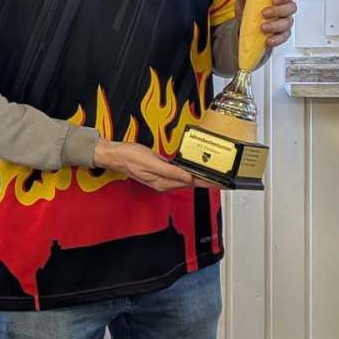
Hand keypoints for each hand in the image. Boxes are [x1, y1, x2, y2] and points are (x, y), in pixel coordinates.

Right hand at [93, 139, 213, 190]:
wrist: (116, 154)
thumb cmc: (131, 157)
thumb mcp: (151, 162)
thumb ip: (170, 171)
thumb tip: (188, 177)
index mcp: (163, 182)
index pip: (190, 183)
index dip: (206, 182)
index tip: (219, 182)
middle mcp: (164, 182)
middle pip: (190, 183)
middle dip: (206, 181)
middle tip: (222, 179)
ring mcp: (162, 178)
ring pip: (185, 179)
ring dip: (198, 178)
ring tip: (212, 175)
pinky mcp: (159, 171)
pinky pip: (178, 174)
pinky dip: (188, 172)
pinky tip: (193, 169)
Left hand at [235, 0, 300, 48]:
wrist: (244, 31)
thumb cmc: (249, 12)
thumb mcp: (244, 2)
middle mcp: (284, 8)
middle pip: (291, 7)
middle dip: (279, 10)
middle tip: (265, 13)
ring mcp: (284, 21)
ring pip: (288, 22)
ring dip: (276, 25)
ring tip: (263, 27)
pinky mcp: (282, 34)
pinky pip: (284, 36)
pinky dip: (277, 39)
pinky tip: (268, 40)